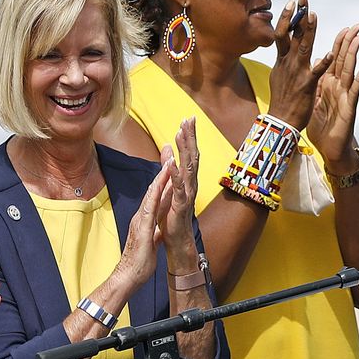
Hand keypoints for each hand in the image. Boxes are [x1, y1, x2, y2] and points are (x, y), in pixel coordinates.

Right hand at [113, 159, 173, 293]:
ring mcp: (141, 219)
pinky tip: (161, 183)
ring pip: (152, 193)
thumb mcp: (151, 240)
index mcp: (147, 217)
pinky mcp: (142, 227)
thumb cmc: (140, 260)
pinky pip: (150, 207)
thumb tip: (158, 226)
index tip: (173, 162)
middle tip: (170, 149)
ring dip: (160, 175)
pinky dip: (156, 193)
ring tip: (169, 158)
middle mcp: (143, 214)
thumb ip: (154, 231)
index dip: (165, 178)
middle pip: (154, 187)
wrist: (129, 275)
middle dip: (163, 168)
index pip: (158, 194)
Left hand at [161, 117, 201, 268]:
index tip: (187, 118)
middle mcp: (190, 184)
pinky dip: (176, 174)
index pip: (188, 154)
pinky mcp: (180, 205)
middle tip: (190, 118)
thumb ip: (169, 167)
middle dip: (190, 137)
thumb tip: (166, 148)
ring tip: (182, 133)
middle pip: (191, 156)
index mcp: (187, 180)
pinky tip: (172, 162)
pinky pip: (179, 187)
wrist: (177, 239)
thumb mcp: (169, 187)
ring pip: (188, 168)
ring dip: (185, 150)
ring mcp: (187, 194)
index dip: (188, 136)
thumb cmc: (173, 215)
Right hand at [267, 0, 330, 127]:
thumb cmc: (281, 99)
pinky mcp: (307, 85)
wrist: (281, 120)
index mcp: (282, 60)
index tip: (294, 2)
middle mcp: (288, 63)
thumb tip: (280, 49)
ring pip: (304, 47)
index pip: (284, 33)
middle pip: (293, 35)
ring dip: (309, 31)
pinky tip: (331, 53)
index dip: (289, 17)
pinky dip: (323, 62)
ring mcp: (298, 73)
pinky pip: (317, 71)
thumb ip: (282, 60)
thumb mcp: (277, 75)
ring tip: (313, 15)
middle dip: (298, 15)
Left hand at [308, 23, 358, 173]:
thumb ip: (317, 80)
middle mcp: (339, 87)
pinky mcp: (348, 108)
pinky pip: (353, 92)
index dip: (338, 43)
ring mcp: (345, 96)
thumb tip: (317, 61)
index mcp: (329, 83)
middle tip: (355, 25)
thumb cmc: (323, 126)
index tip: (342, 27)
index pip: (334, 58)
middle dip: (348, 42)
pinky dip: (358, 80)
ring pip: (350, 71)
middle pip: (344, 60)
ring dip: (354, 55)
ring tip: (358, 39)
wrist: (331, 148)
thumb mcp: (316, 99)